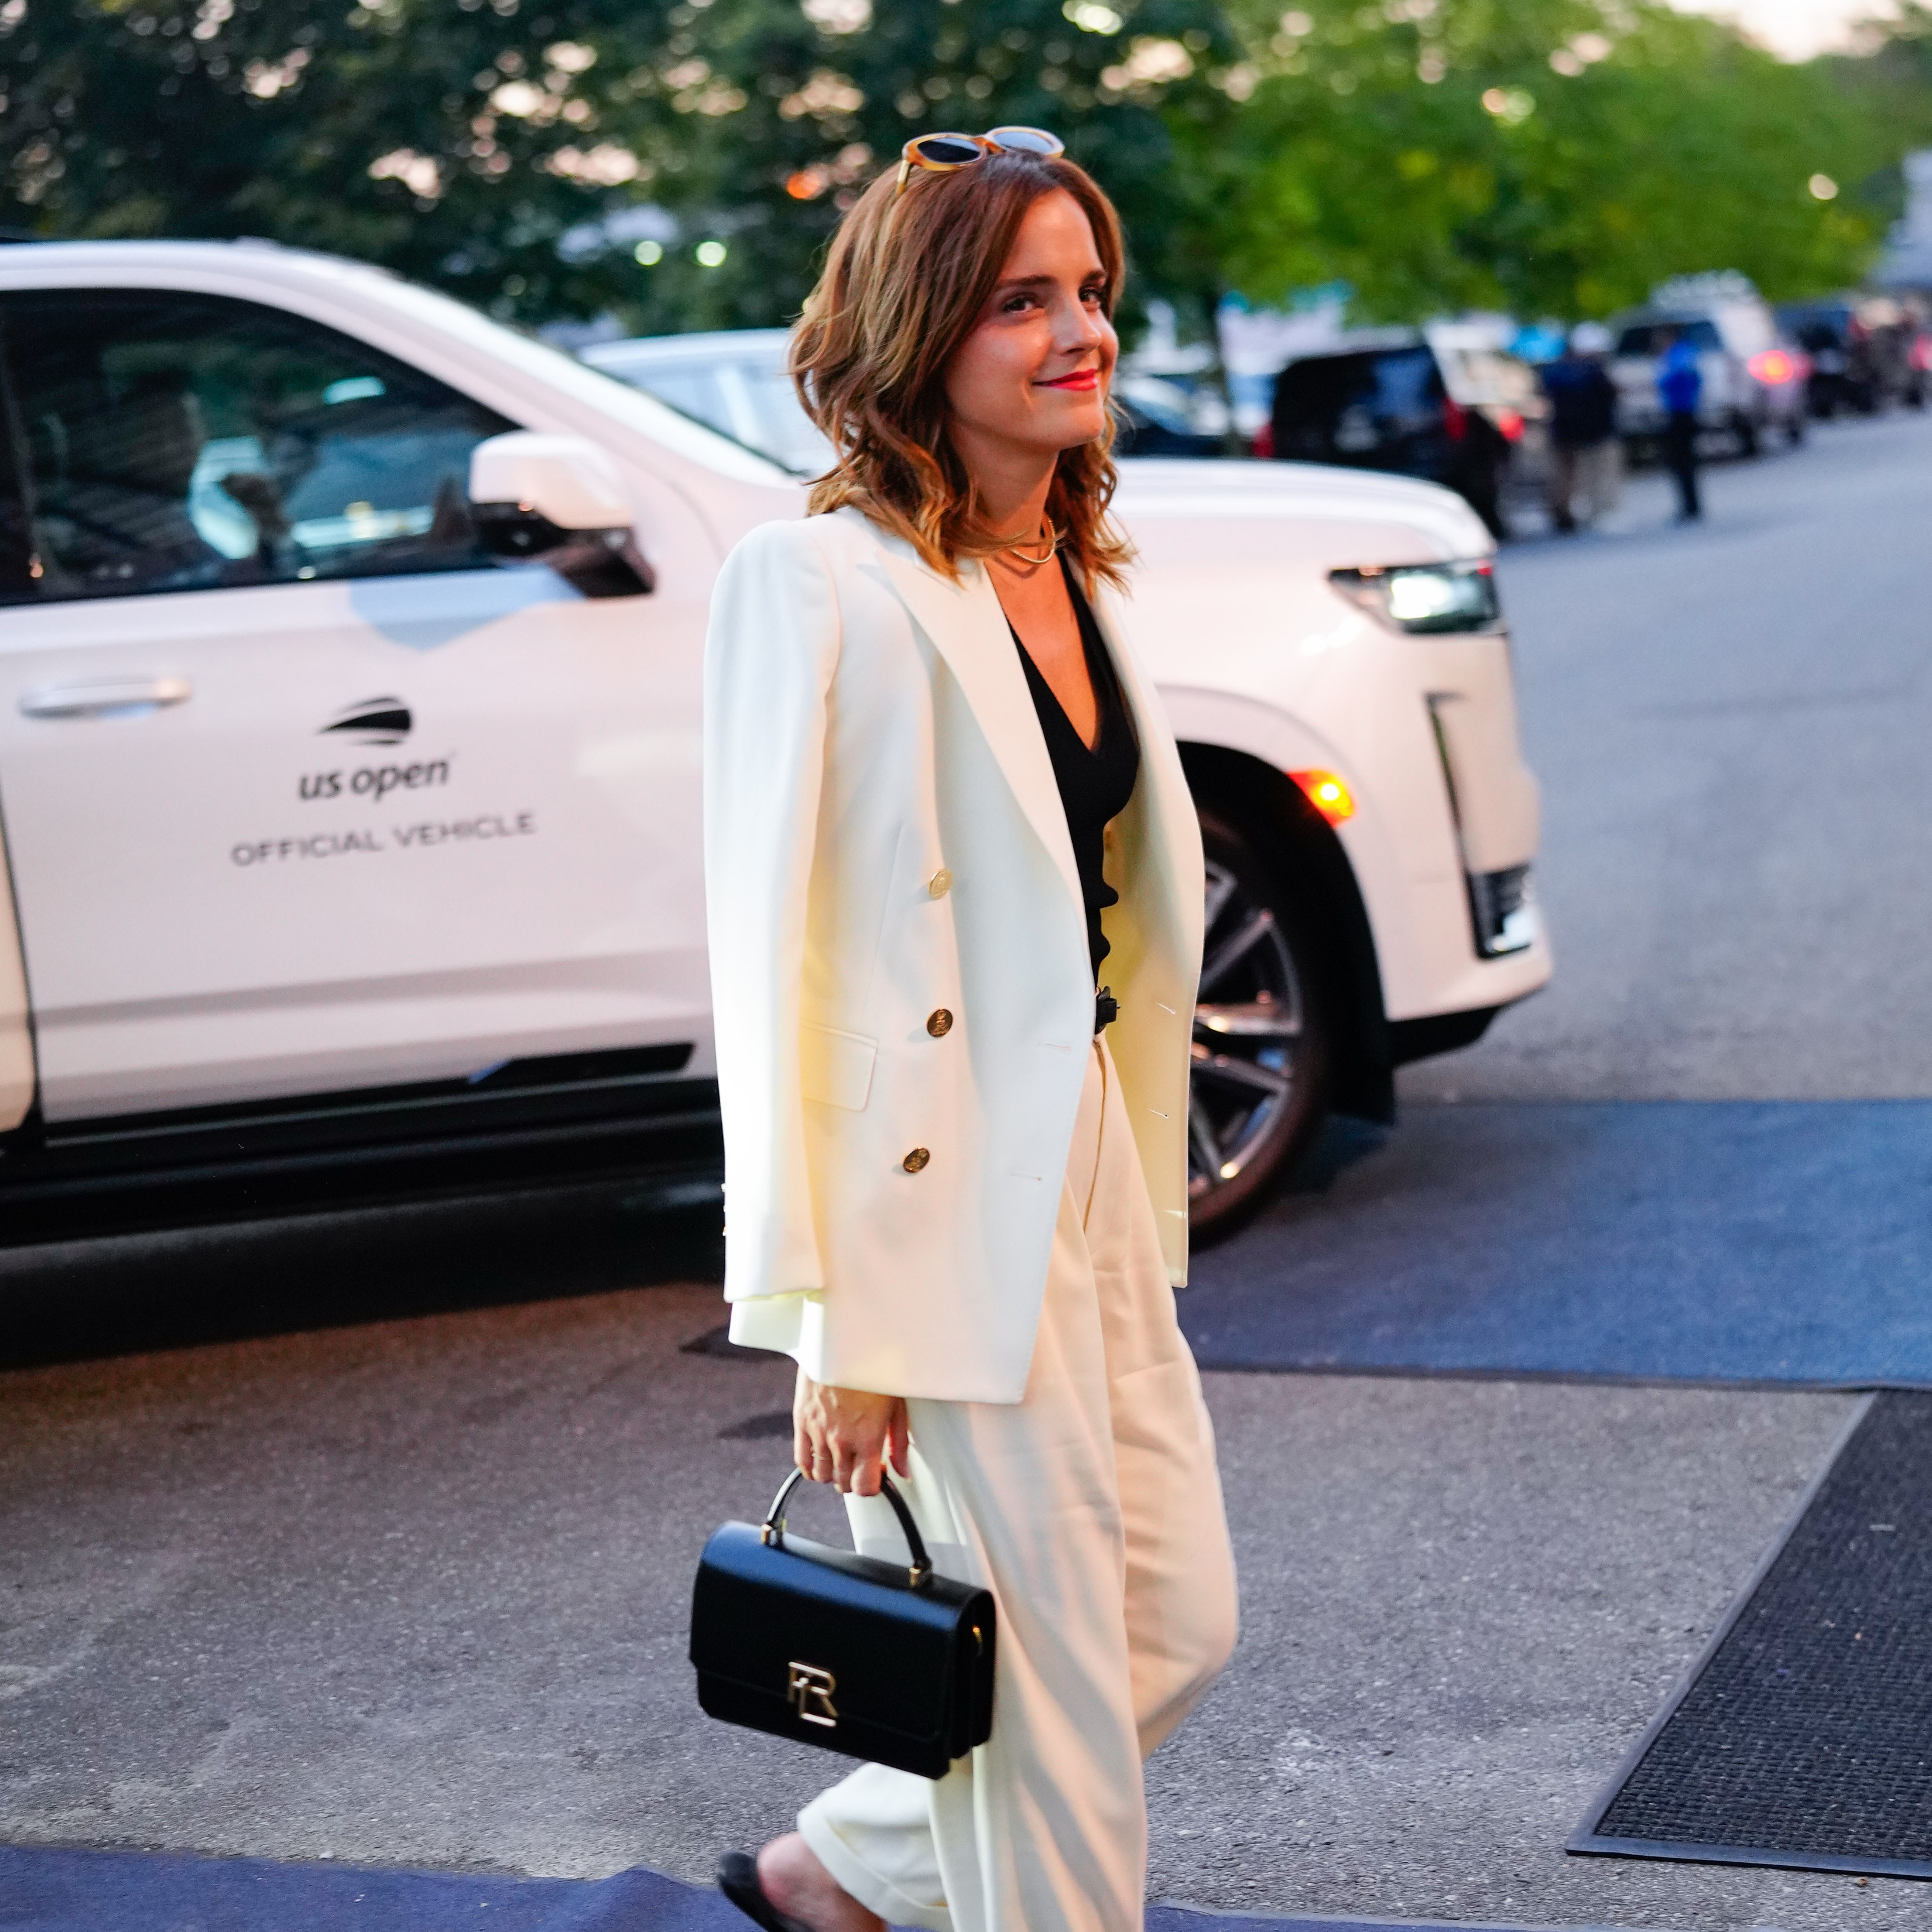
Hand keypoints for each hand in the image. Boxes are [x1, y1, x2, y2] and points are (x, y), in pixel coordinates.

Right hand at [793, 1370, 909, 1496]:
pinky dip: (811, 1466)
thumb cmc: (874, 1368)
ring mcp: (819, 1431)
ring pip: (822, 1475)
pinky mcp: (801, 1421)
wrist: (844, 1341)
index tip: (876, 1476)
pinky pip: (801, 1460)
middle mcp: (841, 1439)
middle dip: (854, 1480)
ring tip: (843, 1458)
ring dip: (834, 1473)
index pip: (864, 1486)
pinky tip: (821, 1458)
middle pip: (842, 1484)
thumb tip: (901, 1471)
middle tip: (861, 1464)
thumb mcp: (896, 1404)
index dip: (871, 1486)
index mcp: (868, 1437)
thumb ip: (898, 1442)